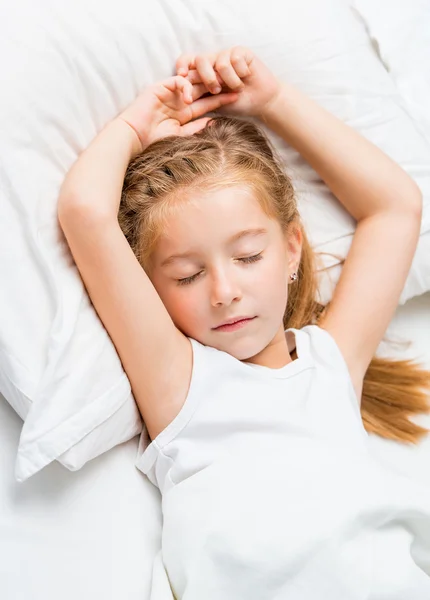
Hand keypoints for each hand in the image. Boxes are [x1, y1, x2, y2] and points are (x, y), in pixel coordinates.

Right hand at [118, 75, 238, 151]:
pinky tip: (189, 99)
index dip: (222, 99)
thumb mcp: (180, 136)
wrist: (134, 137)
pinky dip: (186, 86)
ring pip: (193, 80)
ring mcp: (171, 93)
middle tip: (235, 83)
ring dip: (205, 82)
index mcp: (185, 113)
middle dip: (218, 85)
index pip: (207, 103)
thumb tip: (214, 122)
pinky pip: (179, 80)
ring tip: (216, 89)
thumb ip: (196, 128)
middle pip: (203, 89)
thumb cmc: (154, 141)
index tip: (237, 97)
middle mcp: (180, 100)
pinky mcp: (161, 87)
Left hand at [175, 46, 281, 118]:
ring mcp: (227, 55)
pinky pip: (236, 59)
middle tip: (216, 90)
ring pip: (220, 63)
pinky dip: (241, 73)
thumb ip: (201, 94)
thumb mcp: (215, 102)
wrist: (261, 103)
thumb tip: (184, 89)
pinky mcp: (241, 52)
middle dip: (207, 77)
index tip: (181, 76)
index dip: (182, 65)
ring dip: (230, 81)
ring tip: (238, 88)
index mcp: (203, 73)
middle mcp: (213, 62)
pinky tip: (247, 77)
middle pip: (201, 59)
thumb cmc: (237, 104)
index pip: (186, 61)